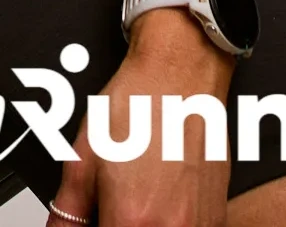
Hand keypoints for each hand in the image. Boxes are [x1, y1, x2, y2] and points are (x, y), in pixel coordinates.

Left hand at [51, 9, 234, 226]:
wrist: (180, 74)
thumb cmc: (138, 105)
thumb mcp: (84, 156)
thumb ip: (68, 211)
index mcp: (133, 220)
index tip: (92, 219)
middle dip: (115, 224)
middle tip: (108, 208)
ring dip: (143, 225)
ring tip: (135, 197)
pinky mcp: (218, 220)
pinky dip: (168, 224)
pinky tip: (159, 200)